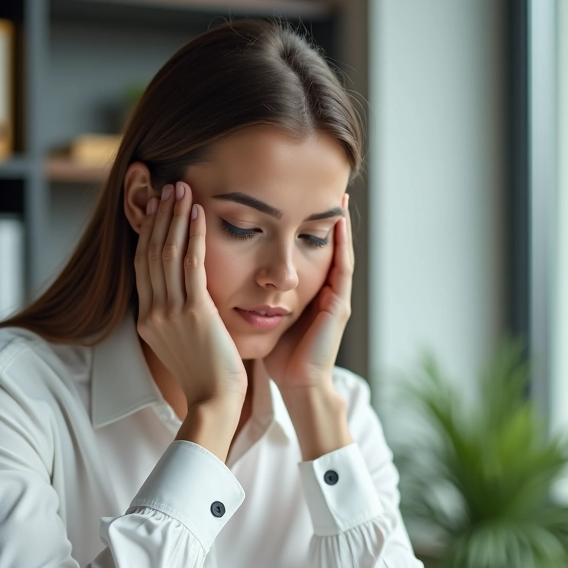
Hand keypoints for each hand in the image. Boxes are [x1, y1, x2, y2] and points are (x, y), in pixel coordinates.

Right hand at [134, 182, 247, 420]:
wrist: (215, 401)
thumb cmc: (207, 376)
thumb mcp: (182, 342)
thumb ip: (178, 315)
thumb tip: (185, 294)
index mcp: (147, 320)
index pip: (142, 265)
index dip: (148, 233)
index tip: (155, 207)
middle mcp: (153, 313)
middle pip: (150, 253)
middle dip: (158, 216)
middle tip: (167, 187)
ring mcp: (170, 312)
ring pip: (167, 253)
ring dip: (175, 217)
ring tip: (182, 189)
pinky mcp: (194, 313)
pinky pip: (191, 265)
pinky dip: (193, 236)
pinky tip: (199, 214)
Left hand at [264, 193, 352, 393]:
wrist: (298, 384)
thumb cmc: (278, 354)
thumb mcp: (263, 314)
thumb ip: (251, 293)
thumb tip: (222, 272)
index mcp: (304, 289)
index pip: (302, 247)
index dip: (298, 222)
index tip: (291, 194)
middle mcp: (323, 288)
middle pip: (323, 245)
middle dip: (323, 216)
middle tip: (323, 183)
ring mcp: (335, 296)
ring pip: (338, 251)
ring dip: (340, 224)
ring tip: (338, 195)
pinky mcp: (340, 305)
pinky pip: (344, 269)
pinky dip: (344, 245)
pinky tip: (341, 225)